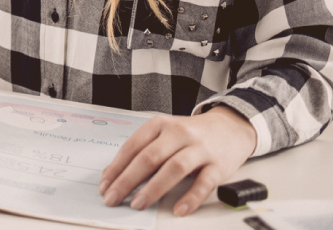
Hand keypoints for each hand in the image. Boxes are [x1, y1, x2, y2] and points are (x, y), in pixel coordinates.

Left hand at [99, 106, 256, 216]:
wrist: (230, 128)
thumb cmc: (191, 134)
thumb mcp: (164, 134)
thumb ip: (142, 151)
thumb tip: (114, 175)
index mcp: (160, 124)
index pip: (132, 147)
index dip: (116, 168)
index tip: (104, 186)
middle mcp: (178, 133)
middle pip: (149, 158)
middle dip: (127, 180)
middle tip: (113, 198)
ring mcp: (199, 149)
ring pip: (173, 168)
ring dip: (153, 189)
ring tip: (138, 204)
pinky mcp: (218, 165)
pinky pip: (203, 183)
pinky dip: (190, 198)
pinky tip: (178, 210)